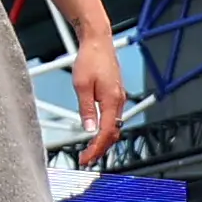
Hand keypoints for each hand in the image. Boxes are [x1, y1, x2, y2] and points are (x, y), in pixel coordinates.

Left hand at [71, 31, 127, 168]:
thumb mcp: (81, 85)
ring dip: (104, 140)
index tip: (87, 158)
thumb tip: (88, 129)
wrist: (99, 42)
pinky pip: (113, 117)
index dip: (97, 148)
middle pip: (114, 133)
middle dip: (101, 149)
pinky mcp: (115, 94)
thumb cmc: (91, 58)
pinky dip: (106, 129)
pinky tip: (97, 133)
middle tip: (87, 159)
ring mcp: (119, 98)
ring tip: (90, 151)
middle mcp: (119, 100)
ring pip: (115, 126)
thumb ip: (85, 109)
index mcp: (112, 100)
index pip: (107, 132)